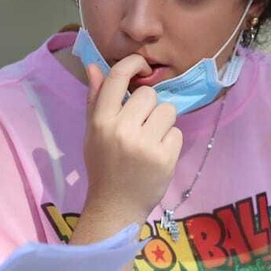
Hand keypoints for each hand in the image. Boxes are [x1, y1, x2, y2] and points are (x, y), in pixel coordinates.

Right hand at [79, 54, 182, 228]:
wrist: (115, 206)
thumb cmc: (103, 166)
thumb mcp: (93, 132)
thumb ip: (95, 99)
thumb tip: (94, 66)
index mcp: (101, 121)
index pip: (118, 78)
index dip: (133, 64)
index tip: (141, 66)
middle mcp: (122, 130)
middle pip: (149, 95)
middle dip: (149, 107)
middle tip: (141, 126)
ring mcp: (145, 144)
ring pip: (167, 111)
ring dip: (162, 123)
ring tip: (150, 140)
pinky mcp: (165, 158)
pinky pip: (177, 133)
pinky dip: (170, 142)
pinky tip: (157, 155)